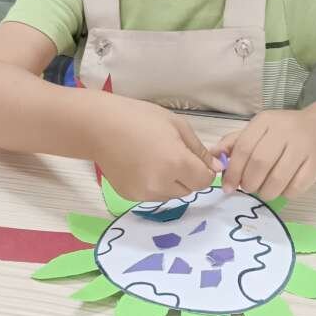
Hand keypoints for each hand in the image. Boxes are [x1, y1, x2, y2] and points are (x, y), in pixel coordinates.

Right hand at [94, 96, 220, 200]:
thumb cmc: (139, 118)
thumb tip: (216, 167)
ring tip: (157, 160)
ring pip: (172, 195)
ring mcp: (144, 193)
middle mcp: (162, 184)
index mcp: (177, 163)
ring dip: (172, 182)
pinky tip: (143, 167)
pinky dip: (155, 186)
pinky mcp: (130, 197)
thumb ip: (199, 150)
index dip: (204, 170)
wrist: (98, 126)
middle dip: (188, 176)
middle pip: (189, 190)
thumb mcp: (176, 125)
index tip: (195, 159)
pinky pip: (153, 196)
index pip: (205, 180)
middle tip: (173, 155)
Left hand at [215, 108, 315, 199]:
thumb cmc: (287, 131)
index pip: (243, 148)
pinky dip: (285, 193)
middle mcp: (285, 130)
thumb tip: (212, 156)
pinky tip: (283, 188)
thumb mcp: (261, 129)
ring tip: (264, 190)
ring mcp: (303, 147)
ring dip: (265, 192)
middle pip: (259, 164)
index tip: (228, 186)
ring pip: (277, 179)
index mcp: (266, 121)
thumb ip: (236, 142)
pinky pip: (295, 187)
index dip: (233, 171)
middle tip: (248, 188)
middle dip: (249, 183)